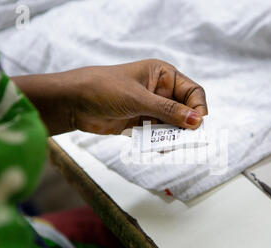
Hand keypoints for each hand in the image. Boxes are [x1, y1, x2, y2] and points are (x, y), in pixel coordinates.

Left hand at [12, 59, 207, 134]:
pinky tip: (159, 149)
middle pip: (184, 110)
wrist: (72, 102)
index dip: (198, 108)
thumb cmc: (104, 88)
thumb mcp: (138, 99)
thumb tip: (196, 122)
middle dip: (187, 125)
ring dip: (173, 136)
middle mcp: (160, 90)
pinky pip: (157, 134)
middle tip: (189, 142)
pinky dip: (160, 142)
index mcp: (163, 75)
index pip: (192, 92)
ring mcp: (149, 107)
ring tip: (173, 148)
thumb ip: (168, 111)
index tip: (198, 125)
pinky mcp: (140, 122)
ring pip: (171, 124)